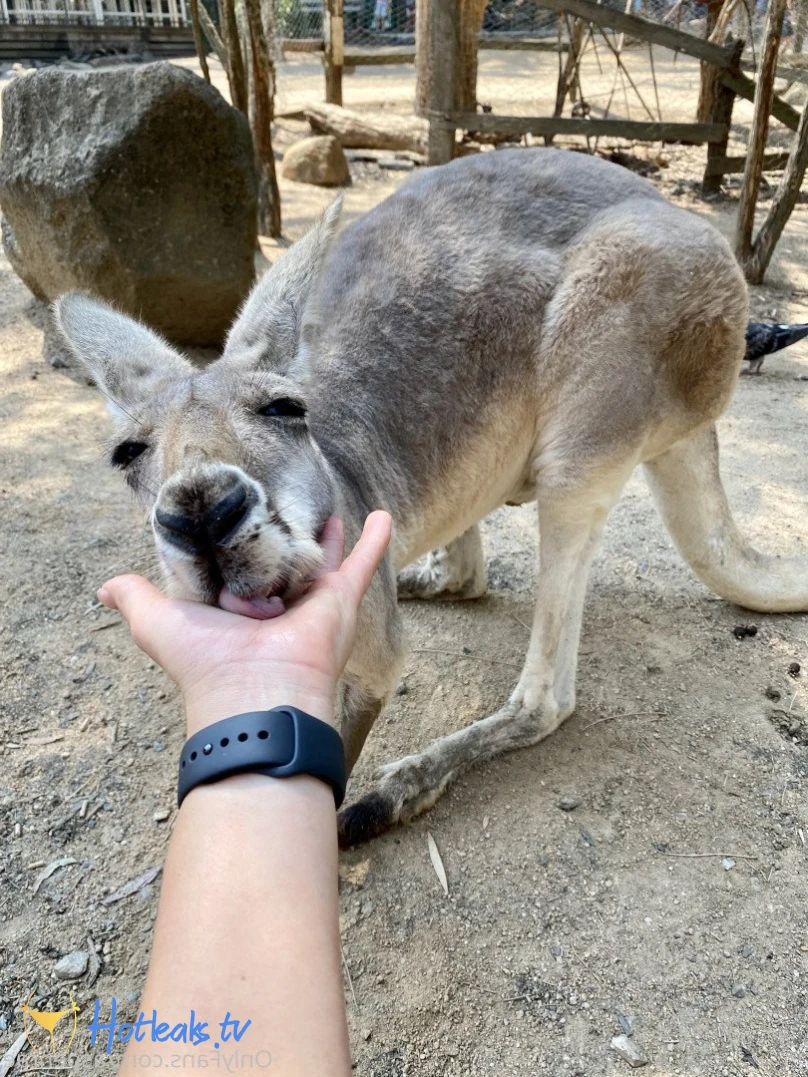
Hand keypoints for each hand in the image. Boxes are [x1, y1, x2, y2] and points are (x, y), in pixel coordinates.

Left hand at [97, 512, 391, 734]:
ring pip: (320, 559)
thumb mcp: (157, 622)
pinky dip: (375, 541)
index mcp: (234, 608)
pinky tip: (385, 516)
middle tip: (281, 506)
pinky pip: (360, 564)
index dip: (230, 541)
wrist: (257, 692)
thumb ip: (134, 598)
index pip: (233, 567)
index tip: (231, 511)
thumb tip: (102, 588)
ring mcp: (308, 601)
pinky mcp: (338, 599)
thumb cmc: (205, 662)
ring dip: (327, 536)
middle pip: (279, 561)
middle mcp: (271, 603)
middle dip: (281, 537)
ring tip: (330, 510)